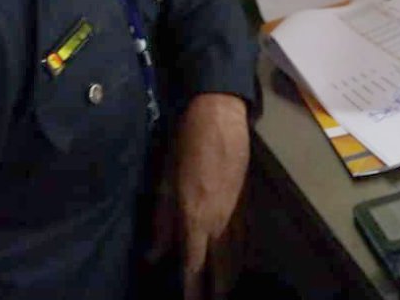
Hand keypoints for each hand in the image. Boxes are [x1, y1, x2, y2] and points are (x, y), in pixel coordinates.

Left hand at [147, 93, 249, 299]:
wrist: (220, 116)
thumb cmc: (186, 144)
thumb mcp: (165, 182)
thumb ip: (161, 221)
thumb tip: (154, 254)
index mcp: (195, 216)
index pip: (193, 263)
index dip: (191, 287)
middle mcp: (218, 219)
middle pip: (221, 264)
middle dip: (217, 287)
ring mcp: (235, 209)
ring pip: (236, 252)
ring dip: (231, 273)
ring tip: (225, 289)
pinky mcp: (245, 199)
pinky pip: (243, 235)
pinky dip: (240, 253)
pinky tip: (238, 258)